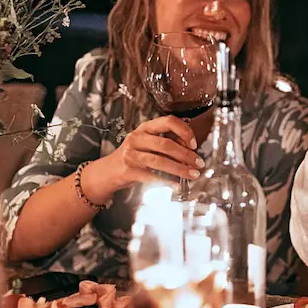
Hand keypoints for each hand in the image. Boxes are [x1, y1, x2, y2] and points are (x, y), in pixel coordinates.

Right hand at [84, 115, 203, 199]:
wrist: (108, 171)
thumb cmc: (134, 156)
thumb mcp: (148, 144)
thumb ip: (167, 143)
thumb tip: (191, 148)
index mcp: (145, 128)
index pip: (168, 121)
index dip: (184, 131)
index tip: (194, 144)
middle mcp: (137, 138)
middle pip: (166, 144)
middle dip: (186, 155)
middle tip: (199, 164)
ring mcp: (131, 154)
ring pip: (160, 161)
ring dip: (180, 169)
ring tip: (193, 175)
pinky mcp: (128, 170)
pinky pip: (152, 176)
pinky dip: (167, 182)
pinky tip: (177, 186)